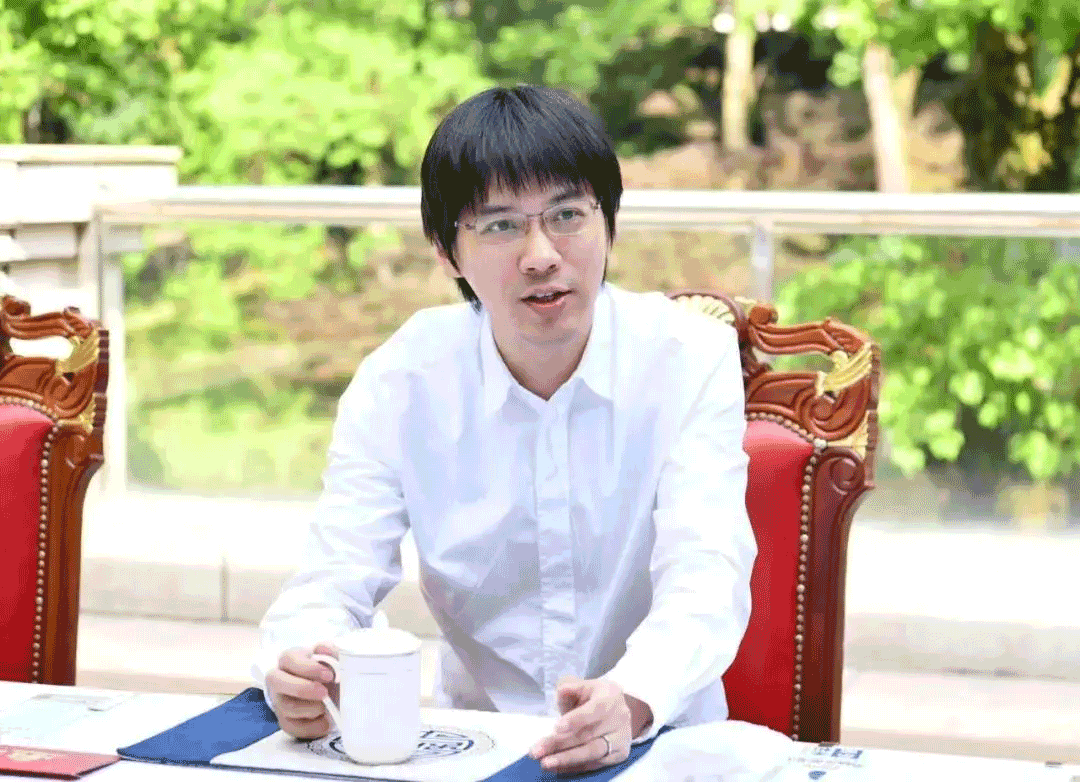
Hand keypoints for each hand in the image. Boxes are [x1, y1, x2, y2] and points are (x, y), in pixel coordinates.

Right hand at [265, 644, 336, 738]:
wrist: (324, 688)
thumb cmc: (324, 668)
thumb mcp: (329, 656)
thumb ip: (329, 651)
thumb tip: (324, 649)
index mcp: (288, 659)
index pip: (290, 660)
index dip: (308, 668)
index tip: (329, 675)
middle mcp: (278, 680)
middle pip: (278, 683)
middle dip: (302, 689)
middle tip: (324, 693)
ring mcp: (279, 701)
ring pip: (286, 707)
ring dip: (310, 709)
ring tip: (326, 707)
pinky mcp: (284, 720)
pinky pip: (292, 728)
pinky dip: (311, 728)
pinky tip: (325, 723)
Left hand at [529, 676, 652, 774]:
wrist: (618, 710)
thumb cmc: (594, 696)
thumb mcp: (582, 685)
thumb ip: (570, 687)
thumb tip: (562, 691)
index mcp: (610, 697)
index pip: (594, 710)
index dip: (576, 719)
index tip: (556, 728)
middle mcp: (619, 718)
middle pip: (588, 735)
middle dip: (560, 744)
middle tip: (537, 751)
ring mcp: (620, 738)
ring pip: (592, 752)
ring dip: (566, 759)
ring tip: (545, 763)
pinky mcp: (619, 755)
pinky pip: (595, 764)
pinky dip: (574, 767)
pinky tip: (556, 768)